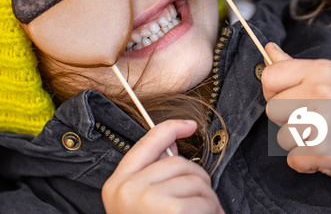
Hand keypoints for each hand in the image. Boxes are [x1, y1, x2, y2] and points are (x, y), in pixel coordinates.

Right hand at [102, 120, 223, 213]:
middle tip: (202, 204)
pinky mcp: (171, 209)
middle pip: (179, 163)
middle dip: (199, 181)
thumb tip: (177, 151)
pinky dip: (213, 212)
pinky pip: (205, 199)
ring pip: (197, 181)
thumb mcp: (135, 207)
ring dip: (209, 201)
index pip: (147, 142)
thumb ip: (151, 179)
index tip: (189, 124)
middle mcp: (128, 188)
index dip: (171, 128)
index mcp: (117, 184)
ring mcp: (148, 198)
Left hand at [262, 42, 330, 212]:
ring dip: (300, 143)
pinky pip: (293, 160)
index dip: (275, 93)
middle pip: (272, 109)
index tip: (293, 101)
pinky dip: (307, 163)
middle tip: (319, 122)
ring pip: (282, 136)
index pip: (270, 78)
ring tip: (328, 137)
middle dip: (289, 120)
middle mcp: (321, 91)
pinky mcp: (323, 151)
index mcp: (322, 70)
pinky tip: (329, 154)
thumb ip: (297, 68)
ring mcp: (322, 121)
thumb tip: (268, 49)